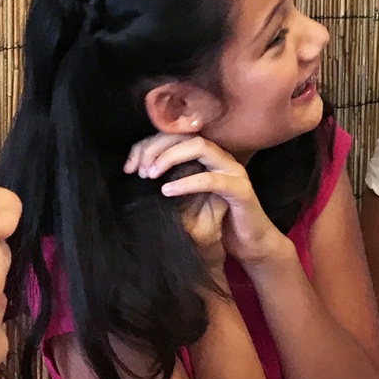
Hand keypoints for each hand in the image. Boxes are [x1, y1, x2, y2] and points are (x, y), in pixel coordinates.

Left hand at [126, 133, 293, 268]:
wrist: (249, 243)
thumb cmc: (216, 221)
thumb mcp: (186, 199)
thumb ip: (169, 181)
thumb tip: (136, 172)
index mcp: (207, 155)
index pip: (175, 136)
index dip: (148, 145)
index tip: (129, 166)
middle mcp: (220, 156)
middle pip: (185, 135)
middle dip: (156, 147)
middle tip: (139, 170)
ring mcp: (233, 170)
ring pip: (200, 147)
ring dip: (170, 157)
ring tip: (150, 175)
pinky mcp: (240, 189)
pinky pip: (211, 179)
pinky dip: (187, 182)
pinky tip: (168, 191)